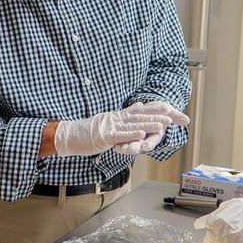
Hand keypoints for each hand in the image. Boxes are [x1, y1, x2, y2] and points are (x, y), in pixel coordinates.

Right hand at [55, 103, 178, 155]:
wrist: (68, 135)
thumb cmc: (87, 131)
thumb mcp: (108, 121)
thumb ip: (124, 115)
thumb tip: (138, 106)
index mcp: (118, 116)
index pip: (140, 110)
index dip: (155, 108)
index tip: (170, 106)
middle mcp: (116, 118)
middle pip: (140, 115)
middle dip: (158, 115)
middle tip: (174, 114)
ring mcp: (110, 127)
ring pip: (133, 124)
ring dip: (150, 124)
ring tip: (164, 123)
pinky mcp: (103, 136)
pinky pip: (120, 135)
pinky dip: (131, 135)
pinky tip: (142, 135)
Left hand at [114, 101, 189, 153]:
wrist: (150, 110)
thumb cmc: (160, 112)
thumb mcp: (168, 111)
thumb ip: (176, 116)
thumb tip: (187, 120)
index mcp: (154, 134)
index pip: (152, 141)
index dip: (149, 143)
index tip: (146, 146)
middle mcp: (145, 138)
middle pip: (139, 145)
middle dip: (134, 147)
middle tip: (130, 149)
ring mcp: (136, 138)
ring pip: (130, 145)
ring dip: (125, 147)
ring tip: (119, 148)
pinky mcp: (128, 135)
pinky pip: (122, 140)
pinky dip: (118, 143)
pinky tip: (114, 145)